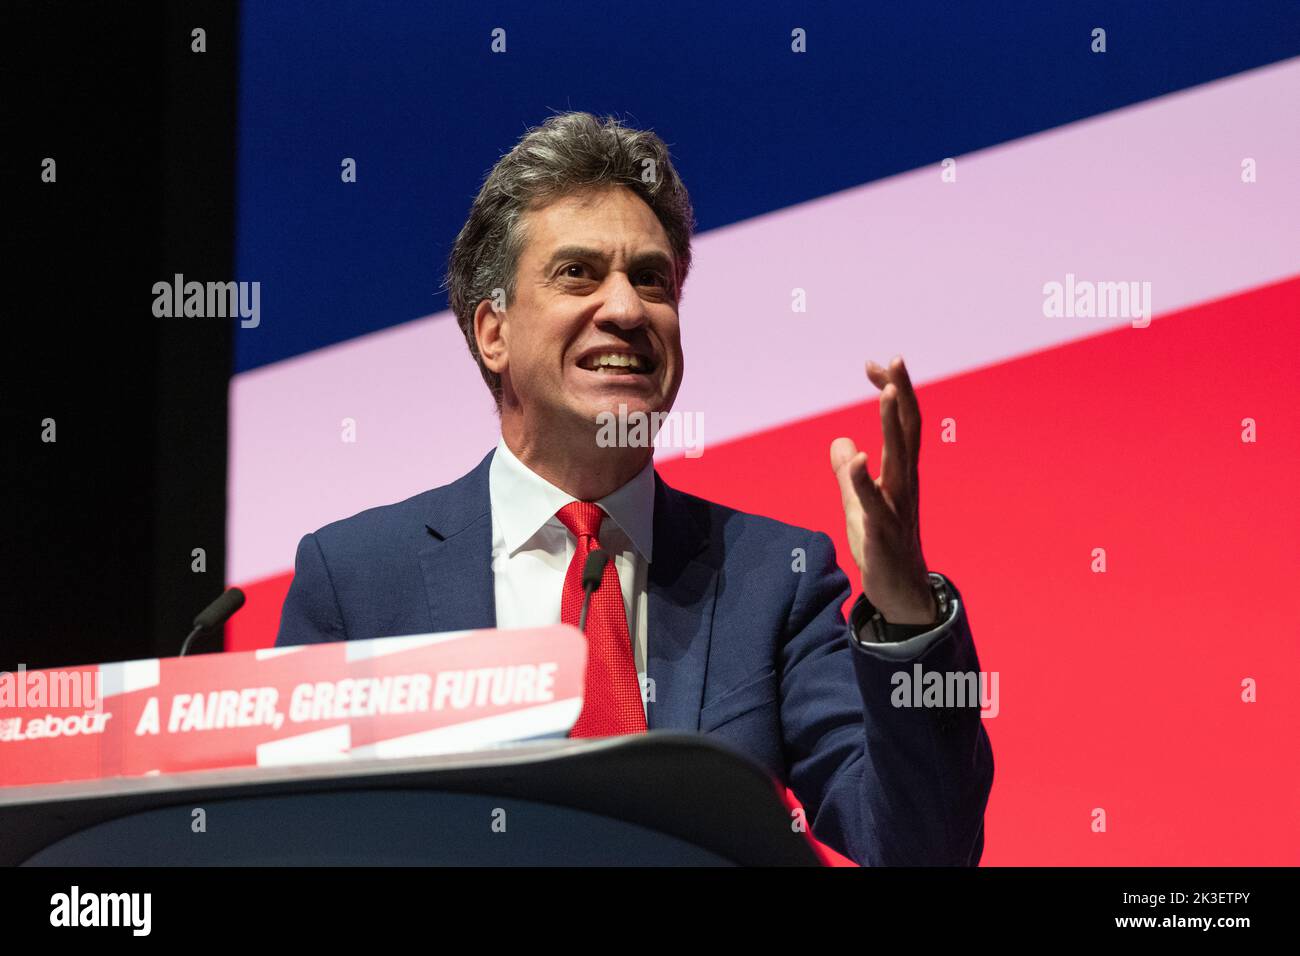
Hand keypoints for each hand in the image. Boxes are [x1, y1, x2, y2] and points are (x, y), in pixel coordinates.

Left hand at [829, 356, 935, 624]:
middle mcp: (904, 484)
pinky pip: (874, 502)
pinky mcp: (882, 531)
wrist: (900, 593)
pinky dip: (865, 479)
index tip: (877, 365)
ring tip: (887, 393)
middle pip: (907, 431)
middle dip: (901, 394)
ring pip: (898, 459)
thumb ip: (849, 474)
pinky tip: (857, 458)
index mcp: (900, 474)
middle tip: (894, 361)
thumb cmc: (882, 546)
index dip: (892, 392)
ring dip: (892, 426)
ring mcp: (896, 506)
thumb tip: (841, 444)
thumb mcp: (858, 504)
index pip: (901, 424)